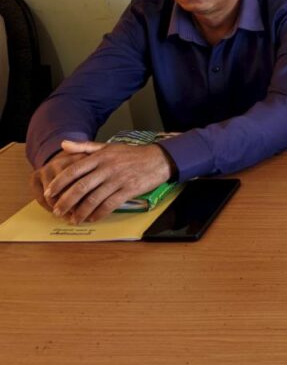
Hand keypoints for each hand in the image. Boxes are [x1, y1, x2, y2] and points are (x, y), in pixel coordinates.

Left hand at [41, 141, 172, 223]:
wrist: (158, 159)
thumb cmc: (131, 154)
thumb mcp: (107, 146)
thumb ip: (84, 146)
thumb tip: (63, 145)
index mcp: (100, 157)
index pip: (74, 170)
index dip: (59, 183)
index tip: (49, 193)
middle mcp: (107, 168)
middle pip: (81, 187)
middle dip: (66, 202)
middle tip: (57, 211)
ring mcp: (118, 180)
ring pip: (94, 199)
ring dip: (81, 212)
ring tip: (73, 219)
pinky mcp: (128, 190)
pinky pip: (110, 205)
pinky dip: (99, 214)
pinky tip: (92, 219)